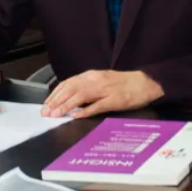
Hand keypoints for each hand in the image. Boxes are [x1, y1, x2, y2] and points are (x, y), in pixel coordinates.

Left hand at [41, 70, 163, 118]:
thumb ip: (86, 87)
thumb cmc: (123, 83)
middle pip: (71, 89)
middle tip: (46, 112)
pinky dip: (85, 111)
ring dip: (66, 106)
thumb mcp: (101, 80)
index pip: (68, 83)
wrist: (145, 82)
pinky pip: (97, 105)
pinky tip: (76, 116)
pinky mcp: (115, 100)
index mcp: (91, 75)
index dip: (55, 94)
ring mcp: (105, 90)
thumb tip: (68, 98)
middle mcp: (96, 80)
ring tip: (56, 114)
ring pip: (81, 96)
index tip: (46, 104)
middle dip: (56, 101)